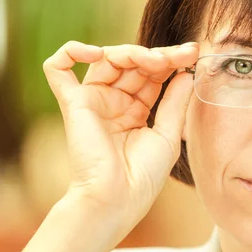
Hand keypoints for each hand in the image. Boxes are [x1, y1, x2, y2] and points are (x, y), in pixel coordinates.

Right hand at [43, 41, 198, 227]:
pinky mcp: (73, 104)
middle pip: (133, 63)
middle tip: (183, 54)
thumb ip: (175, 102)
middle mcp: (114, 102)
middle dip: (159, 55)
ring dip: (132, 52)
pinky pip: (58, 69)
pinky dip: (72, 51)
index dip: (172, 62)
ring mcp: (93, 101)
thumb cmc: (144, 176)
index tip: (194, 53)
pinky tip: (98, 53)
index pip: (152, 75)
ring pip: (107, 59)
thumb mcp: (168, 134)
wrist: (119, 199)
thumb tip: (187, 72)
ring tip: (155, 60)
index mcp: (136, 110)